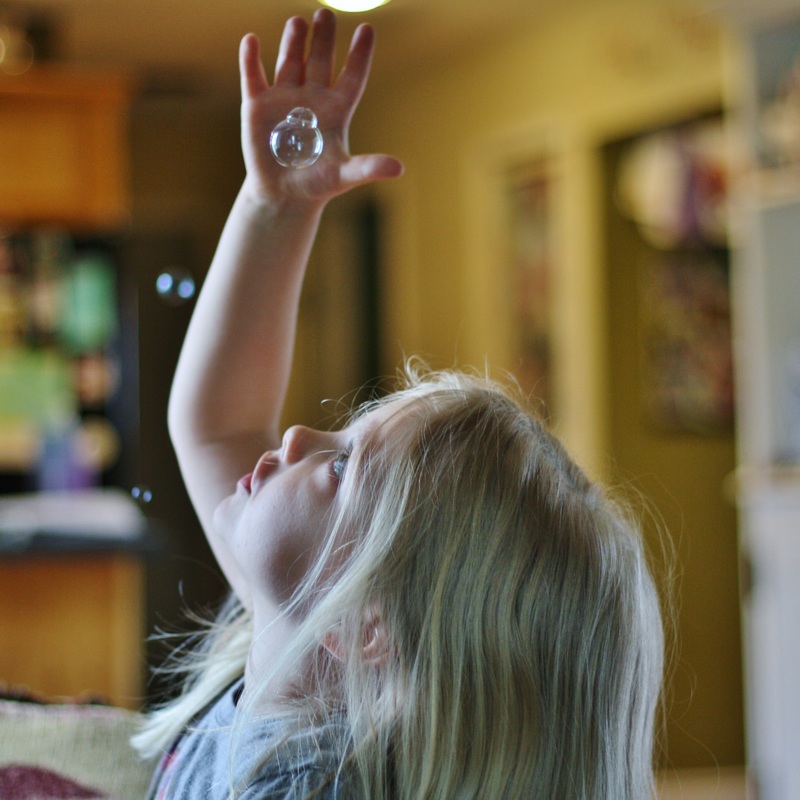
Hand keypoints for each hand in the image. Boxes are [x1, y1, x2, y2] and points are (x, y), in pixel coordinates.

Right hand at [239, 9, 402, 206]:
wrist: (284, 195)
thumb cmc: (318, 185)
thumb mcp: (345, 177)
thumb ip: (369, 168)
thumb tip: (398, 169)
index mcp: (336, 111)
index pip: (352, 76)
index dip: (360, 55)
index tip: (368, 29)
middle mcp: (312, 98)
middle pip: (320, 61)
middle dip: (323, 39)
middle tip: (326, 14)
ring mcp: (284, 98)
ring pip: (290, 62)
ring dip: (293, 43)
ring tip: (298, 22)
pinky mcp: (257, 106)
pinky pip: (254, 76)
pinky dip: (251, 59)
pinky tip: (251, 41)